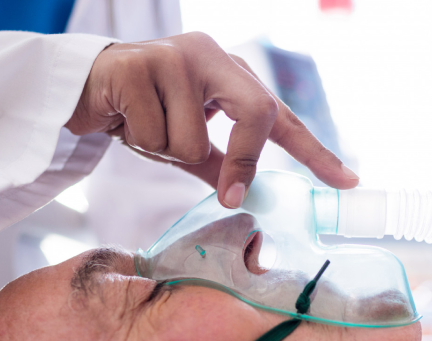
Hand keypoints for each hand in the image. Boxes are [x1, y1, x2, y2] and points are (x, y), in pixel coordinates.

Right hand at [66, 32, 358, 207]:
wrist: (84, 89)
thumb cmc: (141, 114)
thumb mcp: (188, 144)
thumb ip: (221, 165)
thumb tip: (246, 195)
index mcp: (228, 73)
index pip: (279, 117)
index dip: (314, 151)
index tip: (347, 182)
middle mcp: (209, 56)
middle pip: (255, 113)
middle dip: (240, 159)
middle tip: (227, 190)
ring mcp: (175, 55)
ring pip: (194, 140)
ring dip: (165, 151)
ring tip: (143, 129)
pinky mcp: (138, 65)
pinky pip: (156, 134)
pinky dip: (139, 141)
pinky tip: (123, 120)